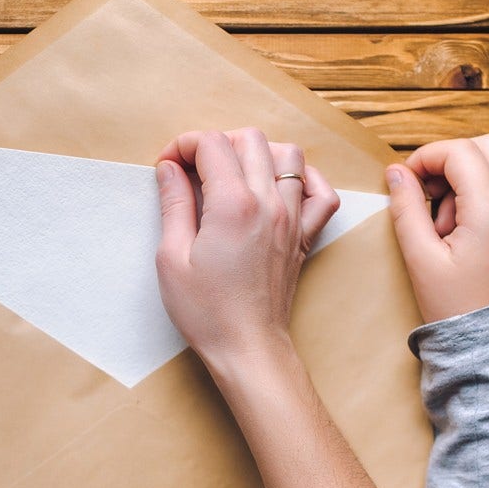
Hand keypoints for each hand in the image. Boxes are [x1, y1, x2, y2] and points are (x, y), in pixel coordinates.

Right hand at [154, 128, 338, 370]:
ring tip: (233, 173)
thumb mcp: (172, 258)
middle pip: (249, 139)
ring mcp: (292, 218)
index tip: (168, 166)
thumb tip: (169, 169)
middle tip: (194, 169)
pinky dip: (304, 179)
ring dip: (257, 153)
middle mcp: (268, 203)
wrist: (247, 348)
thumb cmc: (207, 312)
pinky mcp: (303, 236)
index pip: (211, 144)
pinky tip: (279, 187)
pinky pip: (320, 192)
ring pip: (287, 154)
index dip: (183, 146)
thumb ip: (173, 205)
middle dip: (216, 143)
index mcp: (232, 205)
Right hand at [387, 133, 488, 323]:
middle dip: (452, 161)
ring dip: (469, 181)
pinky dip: (486, 200)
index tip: (406, 181)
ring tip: (447, 227)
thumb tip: (396, 174)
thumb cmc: (456, 309)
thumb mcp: (420, 258)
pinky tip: (466, 238)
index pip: (460, 153)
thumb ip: (406, 208)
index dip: (427, 158)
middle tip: (428, 194)